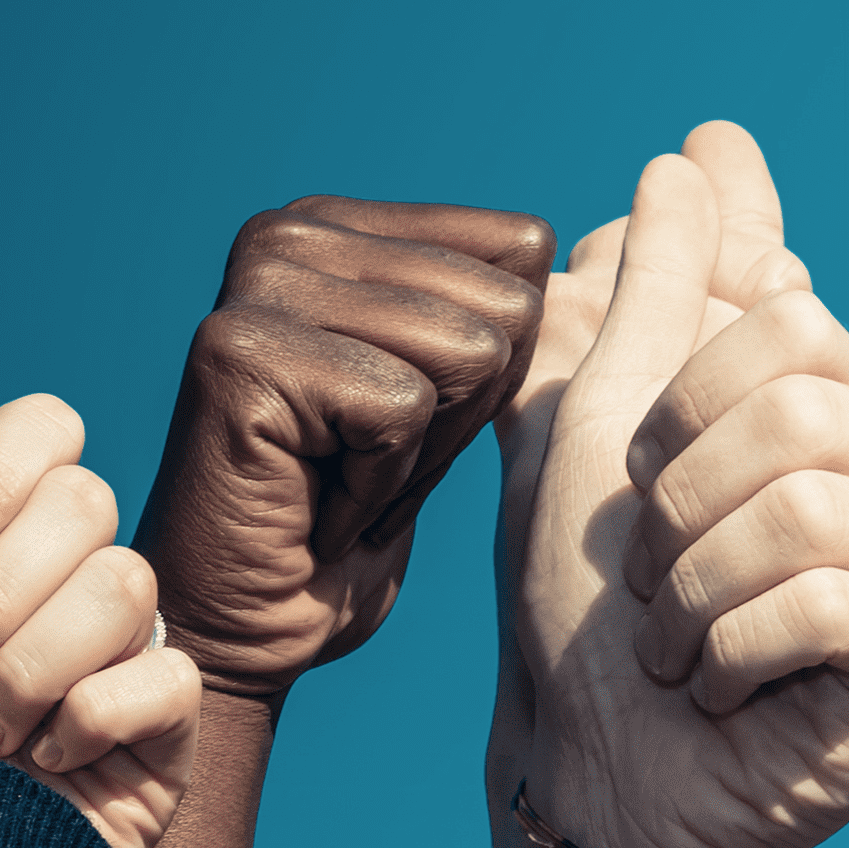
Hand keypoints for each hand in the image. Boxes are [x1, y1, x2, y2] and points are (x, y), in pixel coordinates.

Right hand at [138, 196, 554, 699]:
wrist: (247, 624)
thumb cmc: (351, 515)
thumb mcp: (451, 393)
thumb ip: (496, 310)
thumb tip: (605, 249)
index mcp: (338, 224)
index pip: (524, 246)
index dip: (500, 364)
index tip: (408, 416)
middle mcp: (289, 232)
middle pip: (509, 304)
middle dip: (465, 413)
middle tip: (369, 460)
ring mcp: (258, 284)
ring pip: (468, 352)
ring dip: (423, 452)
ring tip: (340, 476)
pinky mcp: (243, 352)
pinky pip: (403, 407)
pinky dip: (378, 483)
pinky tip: (314, 500)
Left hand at [495, 124, 848, 847]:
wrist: (592, 775)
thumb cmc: (582, 614)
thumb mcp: (579, 429)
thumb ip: (648, 289)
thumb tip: (703, 153)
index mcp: (819, 396)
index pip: (783, 300)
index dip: (676, 383)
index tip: (633, 466)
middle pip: (802, 382)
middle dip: (678, 482)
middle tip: (654, 568)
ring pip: (808, 491)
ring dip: (695, 579)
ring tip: (678, 641)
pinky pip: (830, 591)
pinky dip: (733, 646)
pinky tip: (723, 687)